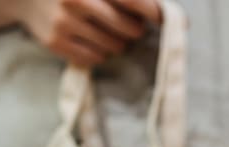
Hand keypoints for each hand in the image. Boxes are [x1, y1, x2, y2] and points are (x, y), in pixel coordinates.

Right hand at [20, 0, 160, 66]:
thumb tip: (174, 15)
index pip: (132, 0)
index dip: (154, 11)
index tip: (163, 19)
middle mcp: (77, 0)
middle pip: (129, 28)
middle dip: (135, 28)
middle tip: (130, 24)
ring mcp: (64, 22)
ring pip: (115, 46)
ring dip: (118, 42)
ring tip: (107, 30)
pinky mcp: (55, 42)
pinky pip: (95, 58)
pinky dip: (100, 52)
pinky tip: (91, 39)